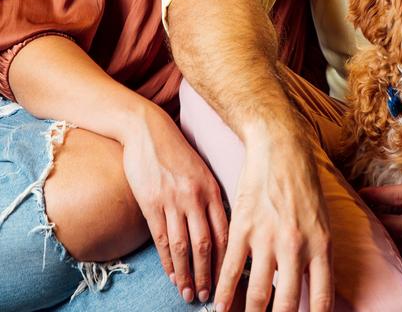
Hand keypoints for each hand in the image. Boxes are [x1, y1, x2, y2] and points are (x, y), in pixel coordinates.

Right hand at [121, 102, 227, 303]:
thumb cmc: (176, 151)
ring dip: (187, 275)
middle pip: (206, 245)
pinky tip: (171, 275)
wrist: (146, 129)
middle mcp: (195, 197)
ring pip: (183, 247)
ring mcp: (172, 201)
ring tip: (189, 294)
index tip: (230, 280)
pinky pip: (162, 239)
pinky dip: (167, 262)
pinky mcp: (151, 203)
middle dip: (208, 274)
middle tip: (209, 296)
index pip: (225, 232)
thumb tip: (219, 229)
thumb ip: (209, 197)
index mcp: (211, 189)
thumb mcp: (201, 171)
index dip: (228, 260)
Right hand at [214, 125, 332, 311]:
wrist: (279, 147)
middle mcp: (296, 247)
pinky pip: (231, 270)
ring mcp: (267, 238)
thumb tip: (312, 289)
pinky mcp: (243, 228)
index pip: (321, 299)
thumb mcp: (321, 219)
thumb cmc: (304, 182)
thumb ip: (317, 254)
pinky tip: (219, 308)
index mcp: (320, 245)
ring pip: (258, 295)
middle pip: (287, 306)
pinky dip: (225, 294)